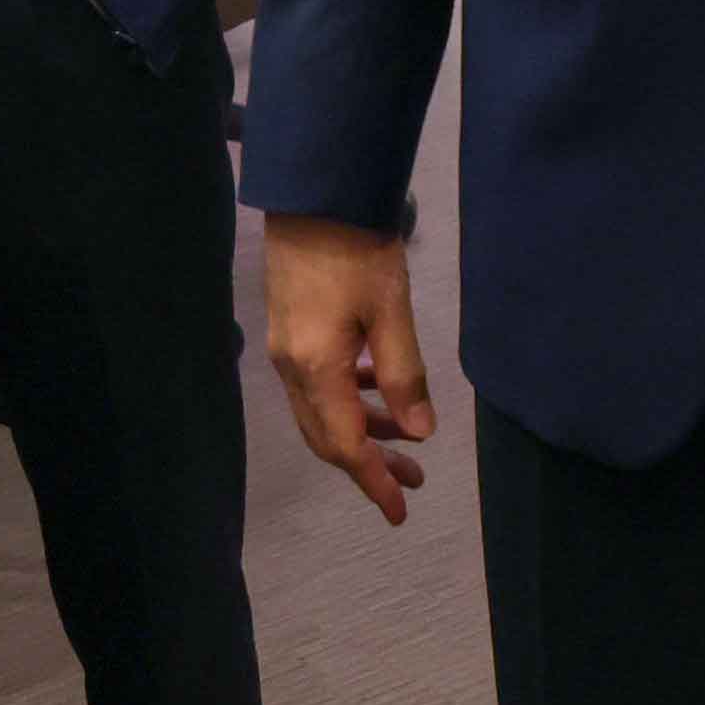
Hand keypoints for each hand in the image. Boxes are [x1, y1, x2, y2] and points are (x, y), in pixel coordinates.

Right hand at [261, 216, 437, 523]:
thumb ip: (404, 376)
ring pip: (321, 411)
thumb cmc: (356, 248)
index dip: (373, 481)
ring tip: (403, 438)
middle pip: (327, 436)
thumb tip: (418, 433)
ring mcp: (286, 348)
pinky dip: (347, 399)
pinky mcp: (289, 329)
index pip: (345, 445)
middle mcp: (292, 367)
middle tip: (413, 481)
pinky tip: (375, 387)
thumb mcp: (391, 312)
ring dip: (361, 431)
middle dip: (368, 464)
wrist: (312, 194)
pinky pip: (316, 385)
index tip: (399, 511)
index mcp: (316, 369)